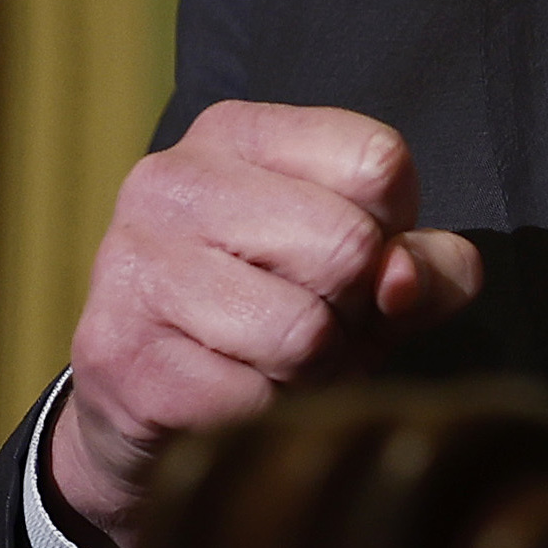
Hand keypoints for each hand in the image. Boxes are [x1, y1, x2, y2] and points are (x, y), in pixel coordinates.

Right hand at [46, 103, 482, 547]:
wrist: (140, 399)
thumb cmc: (276, 315)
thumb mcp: (367, 274)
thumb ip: (426, 265)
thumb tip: (403, 281)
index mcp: (236, 134)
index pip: (378, 161)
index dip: (395, 228)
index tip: (358, 257)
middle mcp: (174, 179)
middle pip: (347, 244)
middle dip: (355, 310)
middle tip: (320, 323)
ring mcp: (136, 263)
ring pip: (305, 332)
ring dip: (316, 371)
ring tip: (279, 362)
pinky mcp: (120, 352)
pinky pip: (257, 399)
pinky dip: (270, 414)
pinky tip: (235, 394)